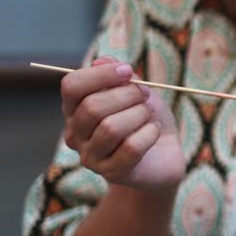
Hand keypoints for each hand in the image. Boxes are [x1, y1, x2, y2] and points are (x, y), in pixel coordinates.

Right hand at [61, 57, 184, 193]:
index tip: (128, 71)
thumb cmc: (146, 120)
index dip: (101, 75)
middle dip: (127, 95)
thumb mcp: (137, 92)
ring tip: (149, 115)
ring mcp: (91, 157)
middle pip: (92, 107)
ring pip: (111, 128)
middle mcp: (76, 135)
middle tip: (145, 94)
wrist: (165, 155)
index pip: (71, 86)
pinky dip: (149, 133)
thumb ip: (120, 76)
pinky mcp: (112, 173)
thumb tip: (103, 61)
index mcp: (75, 110)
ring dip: (139, 115)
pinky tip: (153, 131)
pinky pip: (131, 147)